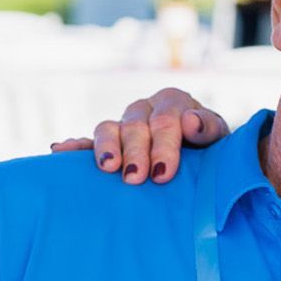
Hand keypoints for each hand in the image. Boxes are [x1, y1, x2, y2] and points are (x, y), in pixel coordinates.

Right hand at [50, 88, 228, 183]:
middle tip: (135, 178)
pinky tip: (60, 150)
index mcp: (173, 101)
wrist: (202, 157)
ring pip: (109, 129)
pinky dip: (76, 146)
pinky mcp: (108, 142)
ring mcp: (124, 124)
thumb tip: (190, 121)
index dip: (164, 146)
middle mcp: (145, 108)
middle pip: (136, 126)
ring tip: (107, 168)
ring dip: (105, 148)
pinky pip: (89, 142)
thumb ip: (209, 128)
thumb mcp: (219, 138)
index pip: (166, 120)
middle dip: (136, 153)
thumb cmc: (212, 148)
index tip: (164, 172)